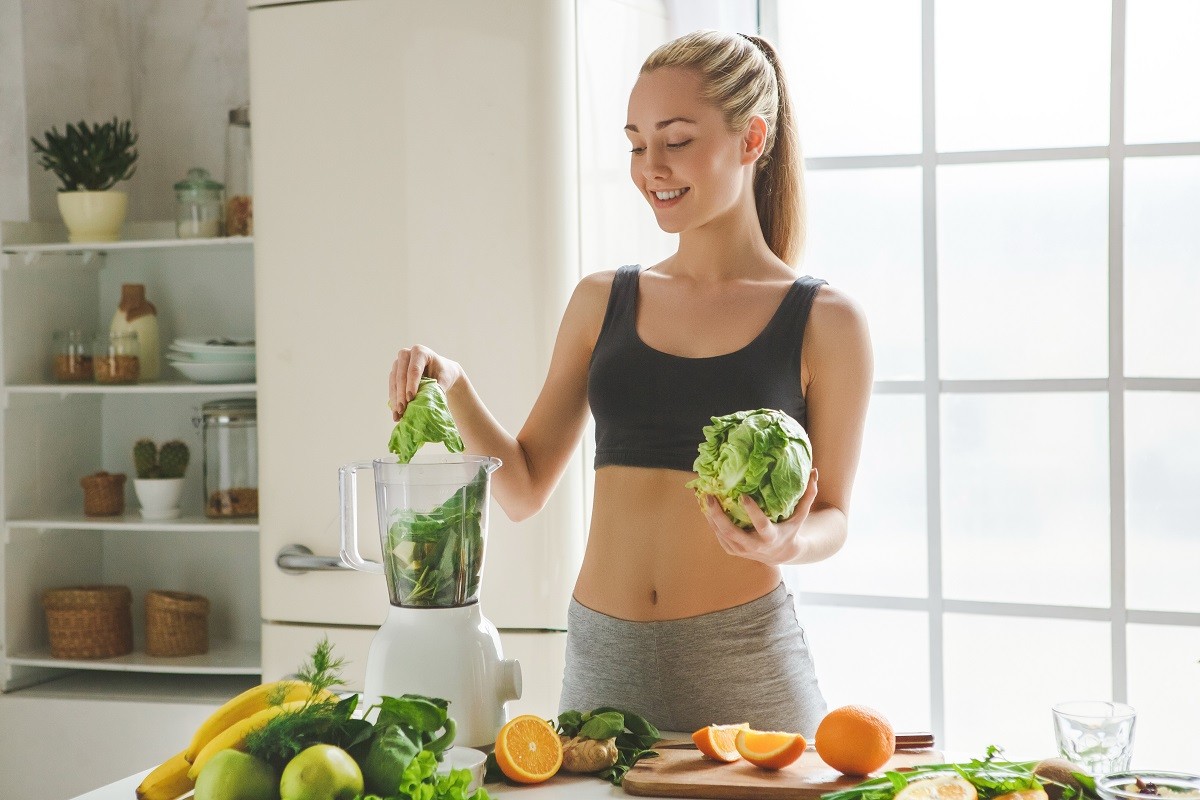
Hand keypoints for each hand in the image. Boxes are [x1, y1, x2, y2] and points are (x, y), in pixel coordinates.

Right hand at [388, 344, 462, 420]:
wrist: (441, 372)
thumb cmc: (444, 374)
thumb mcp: (444, 380)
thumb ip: (436, 389)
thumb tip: (427, 404)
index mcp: (420, 351)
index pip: (414, 369)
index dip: (412, 384)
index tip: (411, 398)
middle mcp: (406, 354)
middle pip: (401, 375)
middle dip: (401, 393)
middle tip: (402, 409)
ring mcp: (398, 363)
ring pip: (394, 381)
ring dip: (395, 399)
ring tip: (398, 414)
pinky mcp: (394, 373)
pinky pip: (392, 387)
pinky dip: (394, 400)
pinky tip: (396, 413)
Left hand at [701, 467, 818, 565]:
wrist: (781, 554)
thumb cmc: (791, 528)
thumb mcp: (801, 515)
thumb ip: (808, 494)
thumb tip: (815, 471)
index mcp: (771, 537)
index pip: (761, 525)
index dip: (752, 512)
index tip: (742, 495)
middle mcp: (755, 546)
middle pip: (733, 533)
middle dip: (719, 516)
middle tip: (710, 497)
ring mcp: (742, 551)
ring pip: (722, 535)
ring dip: (711, 517)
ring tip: (704, 497)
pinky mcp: (733, 551)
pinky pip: (718, 537)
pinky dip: (711, 523)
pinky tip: (705, 508)